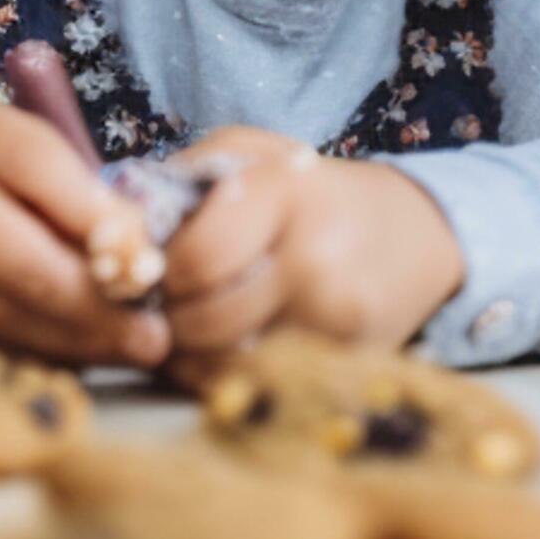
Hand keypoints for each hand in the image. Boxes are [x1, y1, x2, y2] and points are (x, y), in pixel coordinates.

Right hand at [0, 102, 170, 366]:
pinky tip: (50, 361)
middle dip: (95, 309)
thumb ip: (65, 191)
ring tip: (111, 355)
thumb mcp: (0, 149)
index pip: (46, 169)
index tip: (152, 270)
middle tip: (148, 339)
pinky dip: (11, 358)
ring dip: (62, 345)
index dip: (109, 227)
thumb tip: (138, 260)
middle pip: (21, 262)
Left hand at [153, 127, 464, 365]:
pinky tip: (228, 352)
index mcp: (286, 193)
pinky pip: (262, 384)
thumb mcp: (256, 154)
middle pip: (204, 321)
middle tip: (164, 311)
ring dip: (192, 359)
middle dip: (169, 322)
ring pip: (226, 364)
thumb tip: (118, 226)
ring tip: (188, 334)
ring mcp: (336, 317)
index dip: (162, 274)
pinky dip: (231, 377)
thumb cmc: (317, 193)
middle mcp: (316, 257)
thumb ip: (185, 176)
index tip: (160, 271)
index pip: (194, 259)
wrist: (422, 234)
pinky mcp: (349, 360)